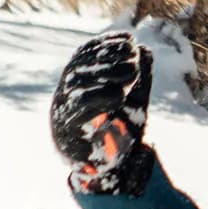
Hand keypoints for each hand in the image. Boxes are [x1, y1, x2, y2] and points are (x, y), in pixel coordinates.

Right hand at [52, 35, 154, 195]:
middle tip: (133, 53)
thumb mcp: (136, 100)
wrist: (113, 171)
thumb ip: (140, 77)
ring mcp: (61, 115)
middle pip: (80, 67)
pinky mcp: (66, 134)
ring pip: (77, 85)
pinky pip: (79, 111)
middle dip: (108, 56)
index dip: (105, 43)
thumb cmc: (121, 132)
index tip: (129, 38)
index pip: (84, 55)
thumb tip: (146, 50)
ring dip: (106, 74)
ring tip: (132, 72)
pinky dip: (100, 100)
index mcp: (77, 85)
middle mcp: (64, 97)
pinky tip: (120, 96)